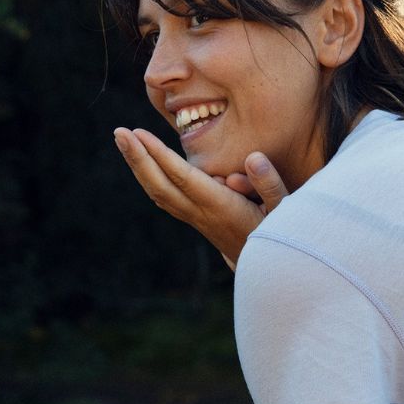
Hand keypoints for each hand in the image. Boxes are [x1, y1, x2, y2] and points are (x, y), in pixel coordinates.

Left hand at [113, 127, 287, 266]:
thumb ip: (270, 183)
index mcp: (221, 207)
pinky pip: (166, 199)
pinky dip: (149, 180)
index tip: (139, 134)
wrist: (272, 270)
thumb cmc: (281, 234)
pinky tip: (141, 165)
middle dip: (138, 159)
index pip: (184, 178)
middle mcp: (203, 214)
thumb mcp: (284, 209)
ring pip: (159, 194)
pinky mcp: (197, 220)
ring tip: (123, 141)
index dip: (160, 156)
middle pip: (161, 186)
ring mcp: (197, 219)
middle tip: (119, 133)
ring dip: (138, 167)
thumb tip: (253, 158)